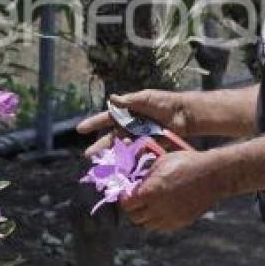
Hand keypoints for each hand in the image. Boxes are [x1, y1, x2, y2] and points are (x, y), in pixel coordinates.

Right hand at [76, 90, 190, 156]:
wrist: (185, 115)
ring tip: (103, 165)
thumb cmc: (164, 103)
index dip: (94, 123)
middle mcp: (131, 126)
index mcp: (127, 112)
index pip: (107, 118)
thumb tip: (112, 99)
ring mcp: (139, 137)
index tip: (80, 130)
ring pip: (122, 148)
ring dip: (113, 156)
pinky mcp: (149, 146)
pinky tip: (122, 167)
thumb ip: (129, 101)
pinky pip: (137, 154)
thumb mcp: (146, 98)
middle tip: (88, 156)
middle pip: (112, 137)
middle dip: (100, 146)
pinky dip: (130, 160)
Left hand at [121, 150, 218, 231]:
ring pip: (148, 225)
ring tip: (150, 204)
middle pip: (135, 217)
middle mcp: (158, 208)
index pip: (127, 204)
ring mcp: (170, 217)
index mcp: (150, 192)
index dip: (125, 199)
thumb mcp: (161, 162)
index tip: (128, 194)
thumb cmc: (186, 163)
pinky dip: (158, 220)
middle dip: (133, 208)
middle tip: (137, 199)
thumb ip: (145, 174)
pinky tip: (162, 209)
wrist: (212, 175)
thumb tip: (133, 180)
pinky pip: (162, 227)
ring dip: (145, 216)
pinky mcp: (181, 222)